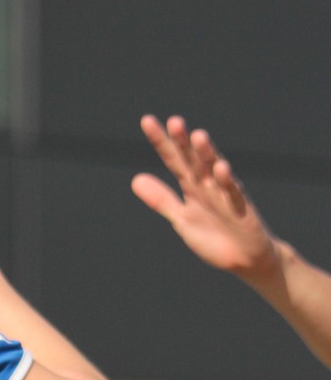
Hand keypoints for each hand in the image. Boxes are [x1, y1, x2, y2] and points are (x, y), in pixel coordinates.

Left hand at [131, 115, 279, 281]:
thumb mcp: (182, 219)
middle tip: (174, 122)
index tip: (147, 121)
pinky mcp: (241, 209)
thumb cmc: (215, 236)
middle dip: (184, 142)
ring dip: (208, 154)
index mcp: (192, 186)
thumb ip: (161, 199)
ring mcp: (225, 195)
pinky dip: (228, 183)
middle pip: (193, 160)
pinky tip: (221, 169)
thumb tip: (135, 179)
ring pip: (215, 171)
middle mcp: (208, 185)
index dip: (161, 142)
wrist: (245, 259)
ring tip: (198, 136)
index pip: (174, 159)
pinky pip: (234, 194)